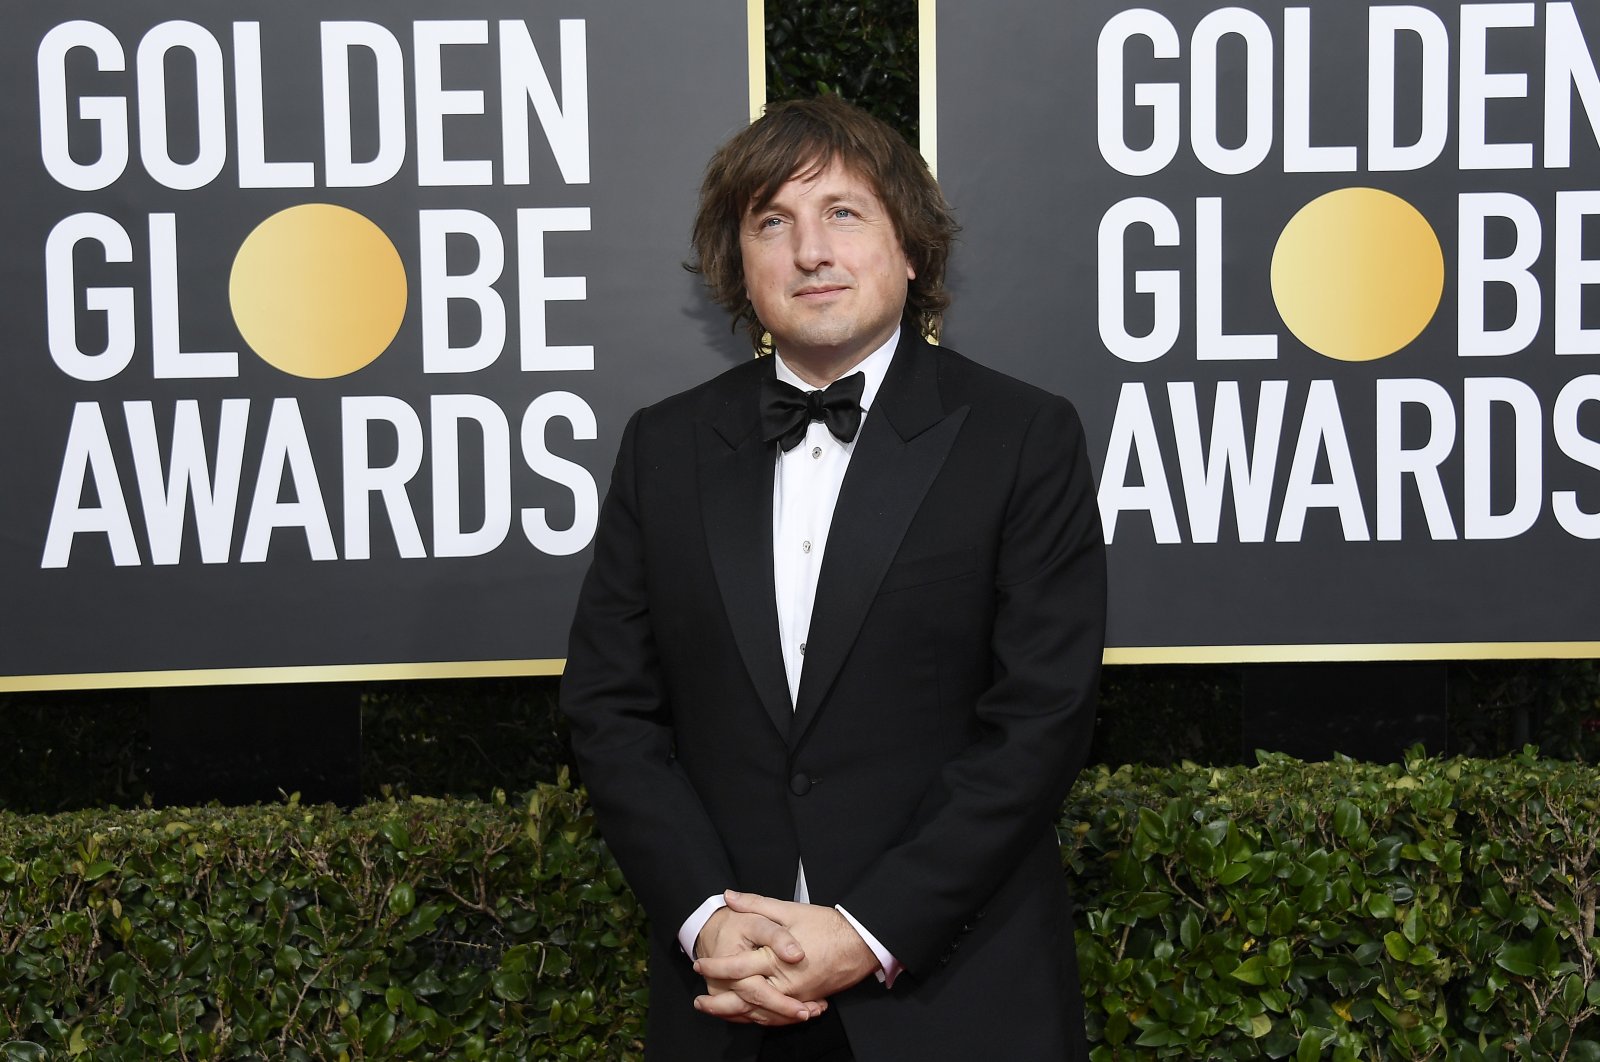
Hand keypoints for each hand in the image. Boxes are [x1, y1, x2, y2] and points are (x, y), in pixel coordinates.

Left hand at [693, 891, 878, 1023]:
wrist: (860, 944)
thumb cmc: (826, 925)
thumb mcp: (790, 910)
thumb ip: (757, 904)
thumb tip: (729, 897)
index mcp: (777, 959)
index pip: (738, 968)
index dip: (716, 967)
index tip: (700, 963)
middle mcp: (785, 983)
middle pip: (744, 999)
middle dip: (719, 1003)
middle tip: (700, 1002)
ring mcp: (795, 997)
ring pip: (760, 1013)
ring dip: (736, 1014)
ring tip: (717, 1012)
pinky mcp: (805, 1002)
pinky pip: (778, 1016)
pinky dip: (760, 1018)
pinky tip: (748, 1016)